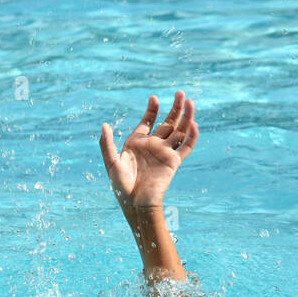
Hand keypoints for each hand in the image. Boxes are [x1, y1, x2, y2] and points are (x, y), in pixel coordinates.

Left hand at [99, 91, 198, 209]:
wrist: (135, 203)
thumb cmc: (121, 186)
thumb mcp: (111, 162)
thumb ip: (107, 144)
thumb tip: (104, 125)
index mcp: (138, 142)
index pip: (148, 121)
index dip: (152, 110)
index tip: (154, 99)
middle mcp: (153, 145)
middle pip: (168, 123)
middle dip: (174, 108)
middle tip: (180, 93)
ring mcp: (165, 153)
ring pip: (179, 131)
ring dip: (186, 117)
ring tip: (190, 102)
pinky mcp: (174, 162)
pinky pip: (185, 147)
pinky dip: (191, 136)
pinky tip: (193, 124)